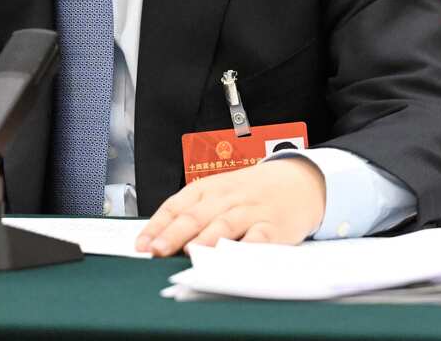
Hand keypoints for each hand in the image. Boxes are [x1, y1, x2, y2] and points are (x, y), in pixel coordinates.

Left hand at [135, 158, 326, 256]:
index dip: (157, 225)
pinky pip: (258, 238)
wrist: (298, 181)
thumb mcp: (220, 194)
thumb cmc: (251, 192)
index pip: (177, 205)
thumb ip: (195, 214)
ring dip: (205, 240)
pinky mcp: (273, 226)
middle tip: (157, 251)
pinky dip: (245, 249)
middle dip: (174, 234)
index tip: (142, 245)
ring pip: (224, 224)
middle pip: (197, 215)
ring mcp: (250, 211)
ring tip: (188, 254)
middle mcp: (227, 197)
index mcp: (209, 188)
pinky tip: (232, 259)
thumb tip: (160, 240)